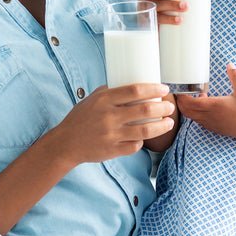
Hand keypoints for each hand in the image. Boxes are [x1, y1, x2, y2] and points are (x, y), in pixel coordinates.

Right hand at [49, 84, 174, 164]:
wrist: (66, 143)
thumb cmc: (80, 118)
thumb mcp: (92, 99)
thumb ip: (111, 92)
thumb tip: (134, 84)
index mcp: (104, 100)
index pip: (134, 90)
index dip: (153, 89)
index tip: (164, 89)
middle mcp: (109, 117)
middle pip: (145, 110)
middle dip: (163, 108)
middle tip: (170, 106)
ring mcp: (112, 135)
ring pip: (145, 130)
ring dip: (162, 126)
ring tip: (169, 122)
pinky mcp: (113, 151)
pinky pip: (135, 146)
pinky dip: (143, 140)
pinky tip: (147, 136)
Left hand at [174, 65, 235, 138]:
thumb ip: (235, 76)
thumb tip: (230, 64)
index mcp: (213, 105)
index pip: (190, 102)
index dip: (182, 97)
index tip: (180, 90)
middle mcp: (209, 115)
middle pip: (186, 111)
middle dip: (181, 103)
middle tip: (183, 93)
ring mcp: (210, 123)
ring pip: (192, 117)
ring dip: (189, 108)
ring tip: (198, 98)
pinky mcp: (213, 128)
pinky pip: (199, 122)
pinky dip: (196, 114)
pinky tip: (205, 107)